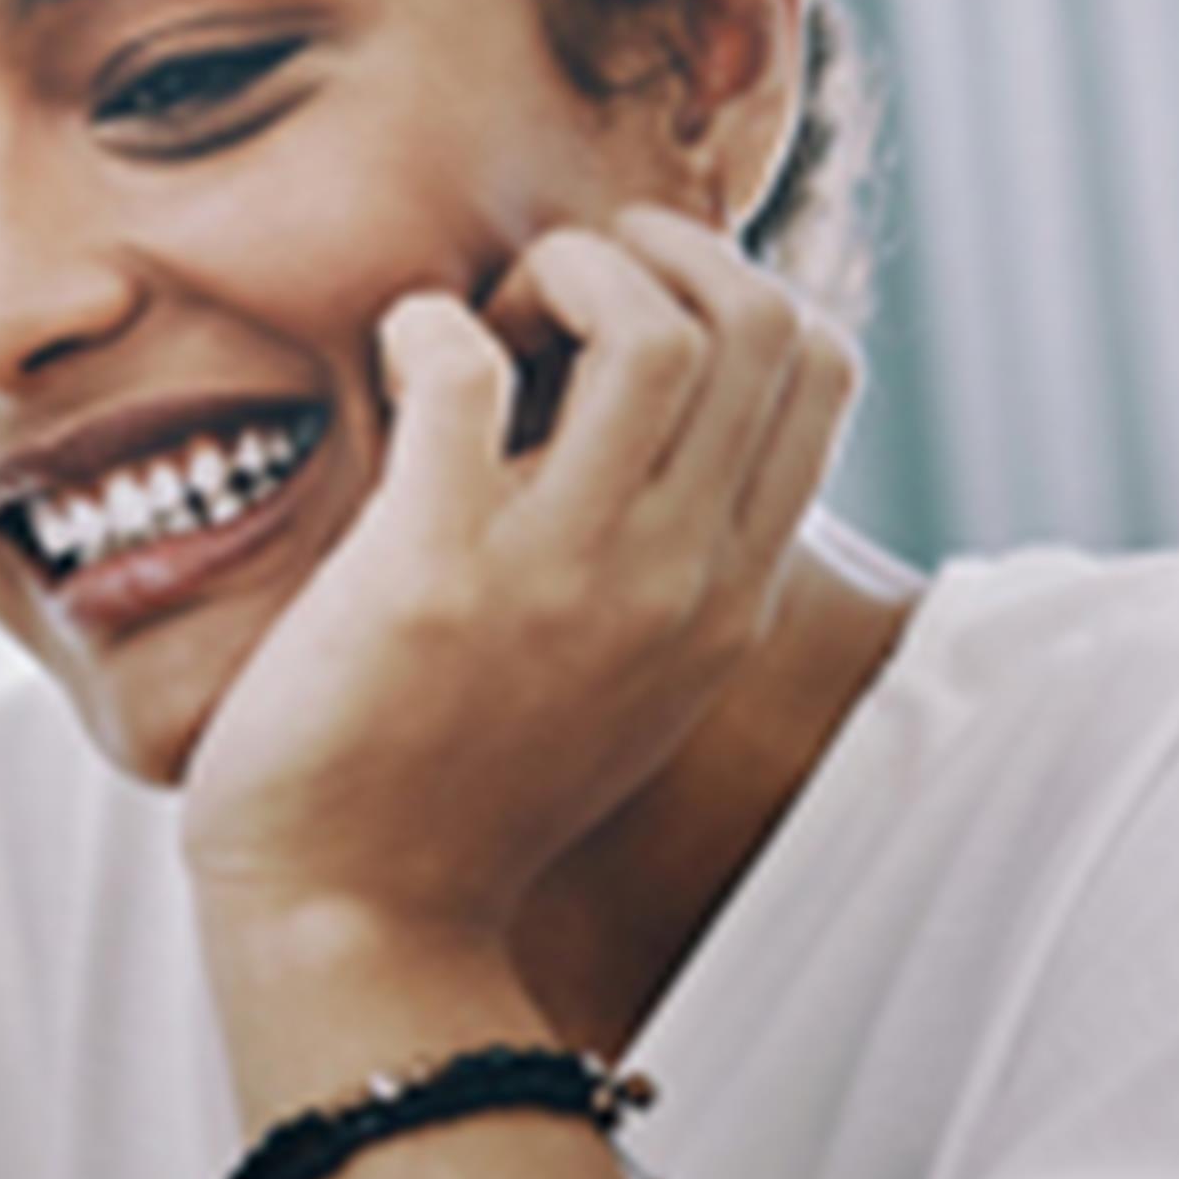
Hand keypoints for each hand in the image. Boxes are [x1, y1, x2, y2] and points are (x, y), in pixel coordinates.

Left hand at [178, 206, 857, 947]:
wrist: (357, 921)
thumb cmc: (454, 789)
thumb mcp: (621, 680)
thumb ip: (664, 567)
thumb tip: (641, 420)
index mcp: (729, 594)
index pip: (821, 364)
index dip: (725, 289)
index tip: (615, 329)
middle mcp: (676, 577)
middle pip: (757, 318)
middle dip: (648, 258)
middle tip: (541, 312)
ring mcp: (563, 574)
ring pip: (652, 327)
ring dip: (560, 277)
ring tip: (480, 333)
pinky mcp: (434, 570)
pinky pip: (466, 370)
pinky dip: (429, 328)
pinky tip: (396, 361)